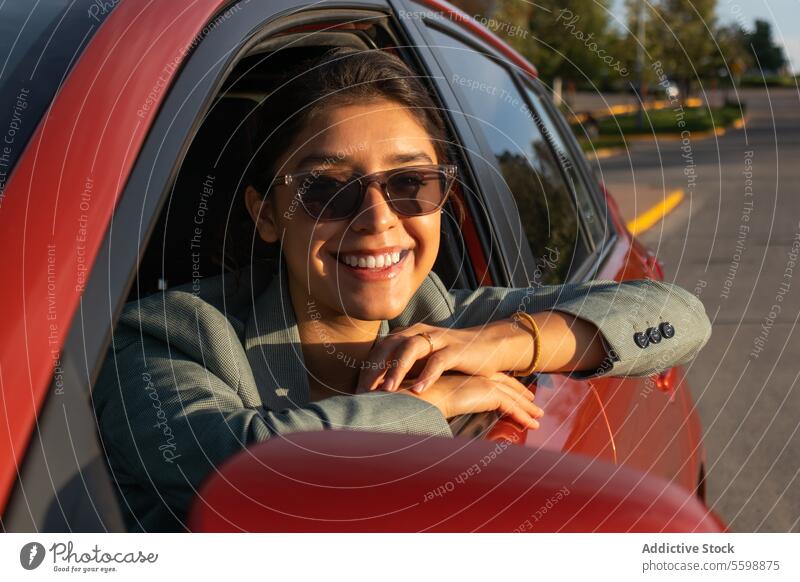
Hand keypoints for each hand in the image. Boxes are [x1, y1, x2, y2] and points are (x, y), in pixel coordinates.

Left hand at [357, 320, 533, 393]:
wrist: (488, 347)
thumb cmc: (451, 359)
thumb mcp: (422, 364)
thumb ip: (404, 373)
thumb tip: (378, 396)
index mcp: (408, 335)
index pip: (380, 349)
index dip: (366, 369)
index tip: (356, 392)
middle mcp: (420, 332)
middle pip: (389, 345)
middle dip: (374, 369)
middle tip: (363, 392)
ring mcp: (438, 339)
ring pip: (411, 348)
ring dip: (396, 369)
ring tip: (387, 391)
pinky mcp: (457, 349)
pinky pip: (439, 360)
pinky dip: (427, 374)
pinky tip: (418, 390)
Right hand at [400, 372, 542, 428]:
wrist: (423, 394)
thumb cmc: (423, 397)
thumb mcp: (439, 396)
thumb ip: (448, 400)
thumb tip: (446, 410)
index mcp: (469, 374)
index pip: (493, 379)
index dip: (506, 385)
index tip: (516, 392)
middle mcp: (479, 377)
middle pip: (507, 385)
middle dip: (521, 394)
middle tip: (534, 403)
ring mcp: (485, 384)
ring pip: (513, 397)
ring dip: (527, 408)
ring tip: (538, 417)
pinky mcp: (489, 394)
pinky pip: (511, 408)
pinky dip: (524, 417)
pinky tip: (533, 426)